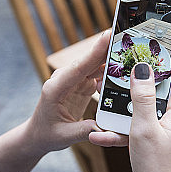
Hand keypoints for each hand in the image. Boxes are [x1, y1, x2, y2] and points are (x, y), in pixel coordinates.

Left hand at [27, 30, 126, 153]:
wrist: (37, 135)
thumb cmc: (46, 134)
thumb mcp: (64, 136)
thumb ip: (85, 130)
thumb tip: (107, 130)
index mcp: (56, 88)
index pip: (79, 66)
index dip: (95, 50)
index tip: (109, 35)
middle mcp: (65, 79)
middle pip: (90, 60)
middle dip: (108, 46)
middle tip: (128, 35)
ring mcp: (74, 79)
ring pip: (96, 64)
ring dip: (113, 57)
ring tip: (133, 50)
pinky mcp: (82, 83)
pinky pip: (99, 73)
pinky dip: (112, 70)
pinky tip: (125, 68)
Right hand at [126, 20, 170, 171]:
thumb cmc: (155, 169)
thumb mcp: (142, 130)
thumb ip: (141, 97)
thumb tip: (142, 68)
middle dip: (158, 63)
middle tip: (151, 40)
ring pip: (154, 103)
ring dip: (133, 101)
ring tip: (115, 92)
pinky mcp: (168, 139)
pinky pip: (147, 123)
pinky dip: (128, 125)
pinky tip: (104, 135)